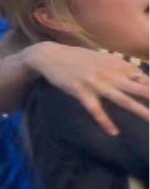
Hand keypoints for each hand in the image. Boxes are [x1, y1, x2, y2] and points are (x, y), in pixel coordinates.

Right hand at [31, 44, 149, 137]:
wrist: (49, 55)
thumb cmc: (78, 58)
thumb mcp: (103, 59)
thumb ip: (122, 68)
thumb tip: (139, 76)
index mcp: (118, 65)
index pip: (145, 79)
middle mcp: (111, 74)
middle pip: (141, 89)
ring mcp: (96, 84)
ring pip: (123, 100)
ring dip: (140, 111)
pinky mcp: (81, 92)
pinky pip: (95, 110)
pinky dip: (105, 121)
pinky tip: (113, 132)